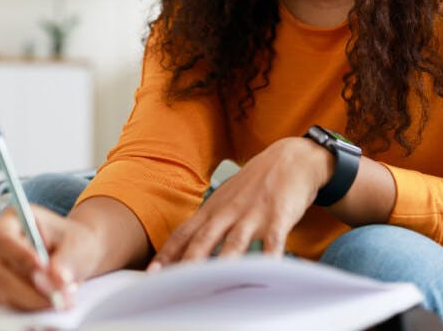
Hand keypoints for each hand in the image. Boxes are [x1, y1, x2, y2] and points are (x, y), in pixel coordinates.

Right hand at [0, 205, 98, 310]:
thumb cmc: (70, 242)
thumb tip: (56, 279)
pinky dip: (30, 306)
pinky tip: (49, 302)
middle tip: (58, 295)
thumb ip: (66, 260)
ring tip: (61, 299)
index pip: (3, 239)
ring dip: (33, 300)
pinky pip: (8, 303)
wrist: (72, 255)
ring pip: (2, 291)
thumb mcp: (76, 243)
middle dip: (30, 288)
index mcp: (12, 220)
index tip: (42, 267)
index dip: (20, 255)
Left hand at [149, 137, 331, 267]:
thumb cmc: (255, 185)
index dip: (167, 254)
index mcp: (212, 210)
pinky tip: (266, 272)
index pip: (183, 234)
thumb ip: (208, 227)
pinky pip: (273, 241)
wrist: (290, 159)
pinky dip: (269, 258)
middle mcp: (227, 213)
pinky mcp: (278, 217)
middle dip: (187, 263)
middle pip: (203, 240)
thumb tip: (187, 253)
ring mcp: (252, 215)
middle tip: (173, 283)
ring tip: (212, 284)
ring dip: (222, 263)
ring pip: (234, 243)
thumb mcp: (225, 202)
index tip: (152, 273)